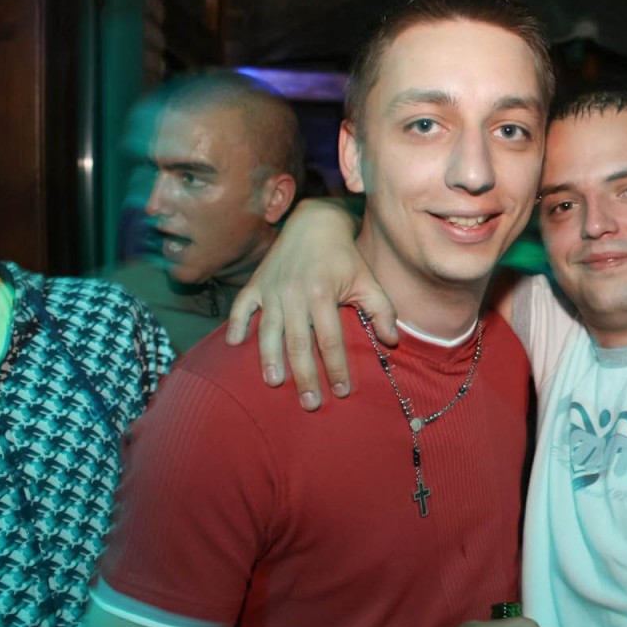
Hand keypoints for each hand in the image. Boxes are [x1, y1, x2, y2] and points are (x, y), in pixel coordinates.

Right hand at [226, 198, 395, 409]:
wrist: (314, 222)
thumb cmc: (344, 257)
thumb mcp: (368, 280)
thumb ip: (381, 310)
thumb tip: (391, 341)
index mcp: (324, 294)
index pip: (331, 340)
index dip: (337, 368)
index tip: (342, 392)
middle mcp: (295, 294)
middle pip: (299, 343)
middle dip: (305, 376)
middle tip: (310, 403)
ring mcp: (272, 290)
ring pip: (268, 330)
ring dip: (269, 358)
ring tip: (275, 382)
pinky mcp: (256, 284)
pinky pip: (241, 307)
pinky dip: (236, 324)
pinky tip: (235, 344)